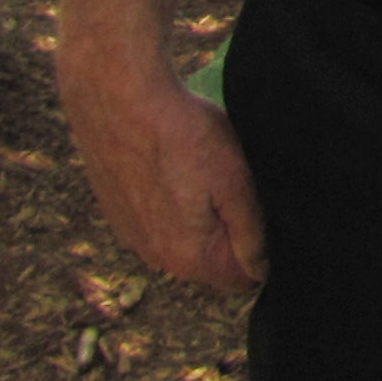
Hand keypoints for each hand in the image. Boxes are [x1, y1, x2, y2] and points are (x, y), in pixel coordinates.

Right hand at [62, 60, 266, 293]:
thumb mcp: (236, 181)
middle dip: (231, 234)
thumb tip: (259, 271)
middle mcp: (156, 258)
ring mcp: (133, 236)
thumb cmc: (184, 136)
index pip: (242, 280)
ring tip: (204, 170)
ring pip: (185, 239)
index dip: (261, 250)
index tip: (263, 212)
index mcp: (189, 258)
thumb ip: (250, 234)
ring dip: (201, 216)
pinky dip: (173, 201)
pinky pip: (159, 220)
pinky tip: (176, 165)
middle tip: (237, 185)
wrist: (118, 100)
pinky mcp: (118, 212)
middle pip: (212, 261)